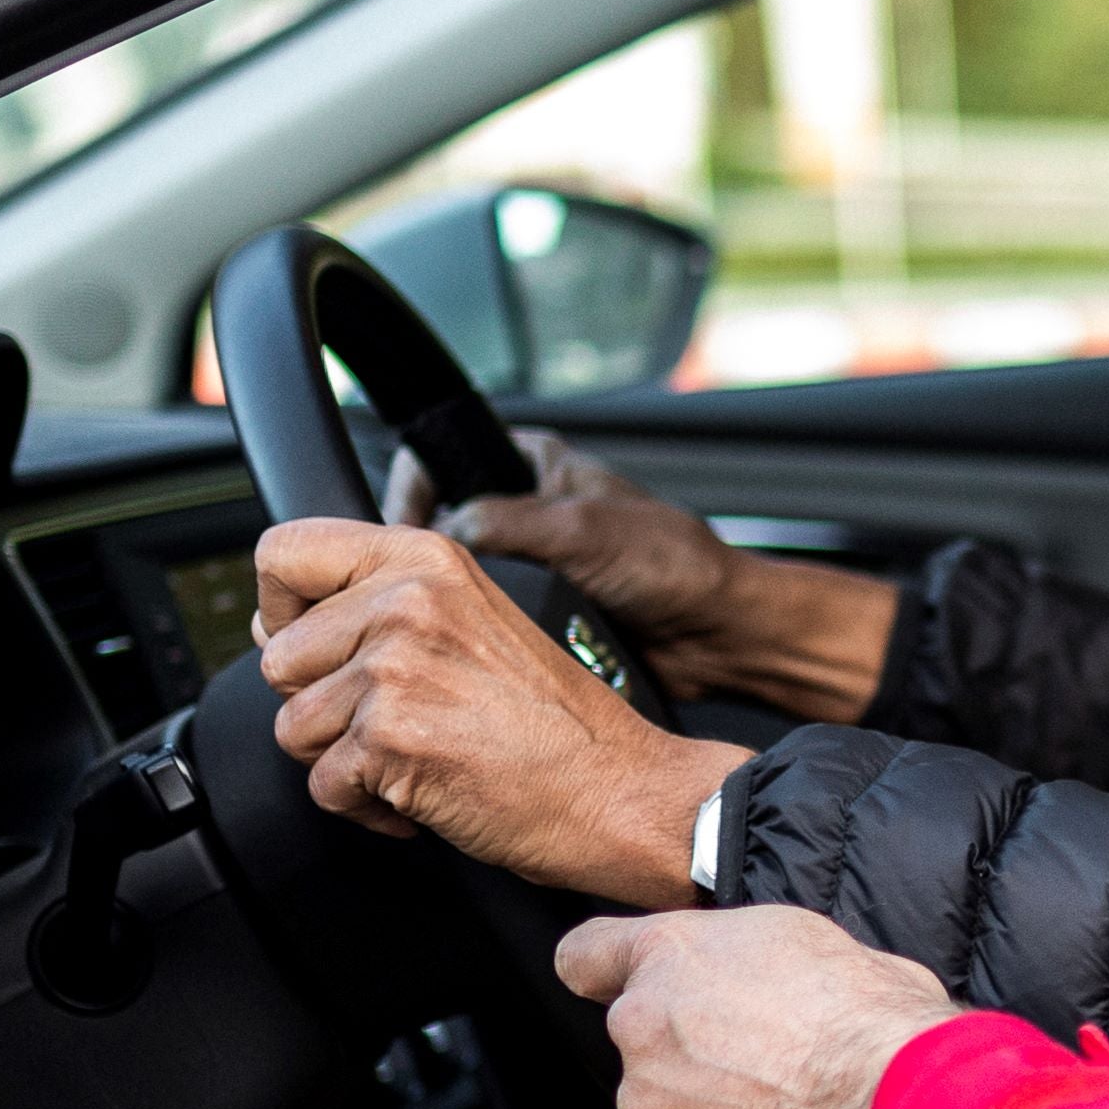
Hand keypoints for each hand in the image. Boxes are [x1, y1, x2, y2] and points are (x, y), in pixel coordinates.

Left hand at [252, 515, 730, 898]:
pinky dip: (365, 809)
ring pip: (292, 727)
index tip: (316, 647)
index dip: (280, 609)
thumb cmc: (556, 723)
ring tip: (411, 758)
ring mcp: (396, 669)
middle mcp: (406, 602)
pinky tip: (421, 795)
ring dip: (341, 761)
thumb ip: (380, 605)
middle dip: (319, 705)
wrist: (618, 790)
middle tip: (392, 721)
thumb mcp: (473, 621)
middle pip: (275, 656)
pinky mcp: (390, 739)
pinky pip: (322, 786)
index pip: (282, 552)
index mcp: (424, 559)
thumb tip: (272, 626)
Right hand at [391, 427, 898, 720]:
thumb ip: (502, 522)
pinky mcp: (538, 615)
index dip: (407, 492)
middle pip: (437, 526)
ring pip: (455, 581)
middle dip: (418, 558)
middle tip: (401, 589)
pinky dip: (471, 635)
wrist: (720, 635)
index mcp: (533, 464)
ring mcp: (530, 565)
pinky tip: (464, 650)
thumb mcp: (579, 530)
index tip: (389, 534)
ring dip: (444, 603)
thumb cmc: (674, 566)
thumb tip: (437, 534)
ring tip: (431, 623)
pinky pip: (485, 621)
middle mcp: (525, 510)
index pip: (438, 458)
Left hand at [555, 905, 962, 1108]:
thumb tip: (778, 978)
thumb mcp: (812, 941)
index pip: (585, 957)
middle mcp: (642, 1029)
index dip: (606, 974)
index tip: (620, 986)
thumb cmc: (865, 1013)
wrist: (887, 1097)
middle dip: (692, 1055)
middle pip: (644, 1046)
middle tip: (765, 1061)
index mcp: (670, 955)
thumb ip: (755, 960)